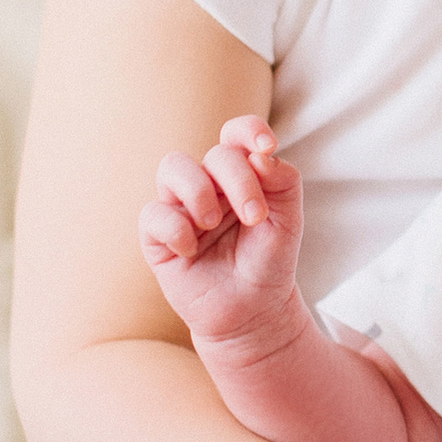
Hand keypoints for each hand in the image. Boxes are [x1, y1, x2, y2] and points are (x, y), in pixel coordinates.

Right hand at [139, 116, 303, 357]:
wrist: (253, 311)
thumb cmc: (268, 262)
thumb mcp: (288, 221)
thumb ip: (283, 182)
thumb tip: (259, 155)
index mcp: (239, 174)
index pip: (236, 133)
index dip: (248, 129)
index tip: (266, 146)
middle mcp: (207, 184)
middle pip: (215, 155)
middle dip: (238, 180)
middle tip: (254, 216)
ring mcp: (180, 207)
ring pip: (172, 167)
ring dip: (199, 191)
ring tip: (213, 223)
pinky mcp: (158, 237)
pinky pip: (153, 214)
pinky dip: (175, 228)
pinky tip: (192, 250)